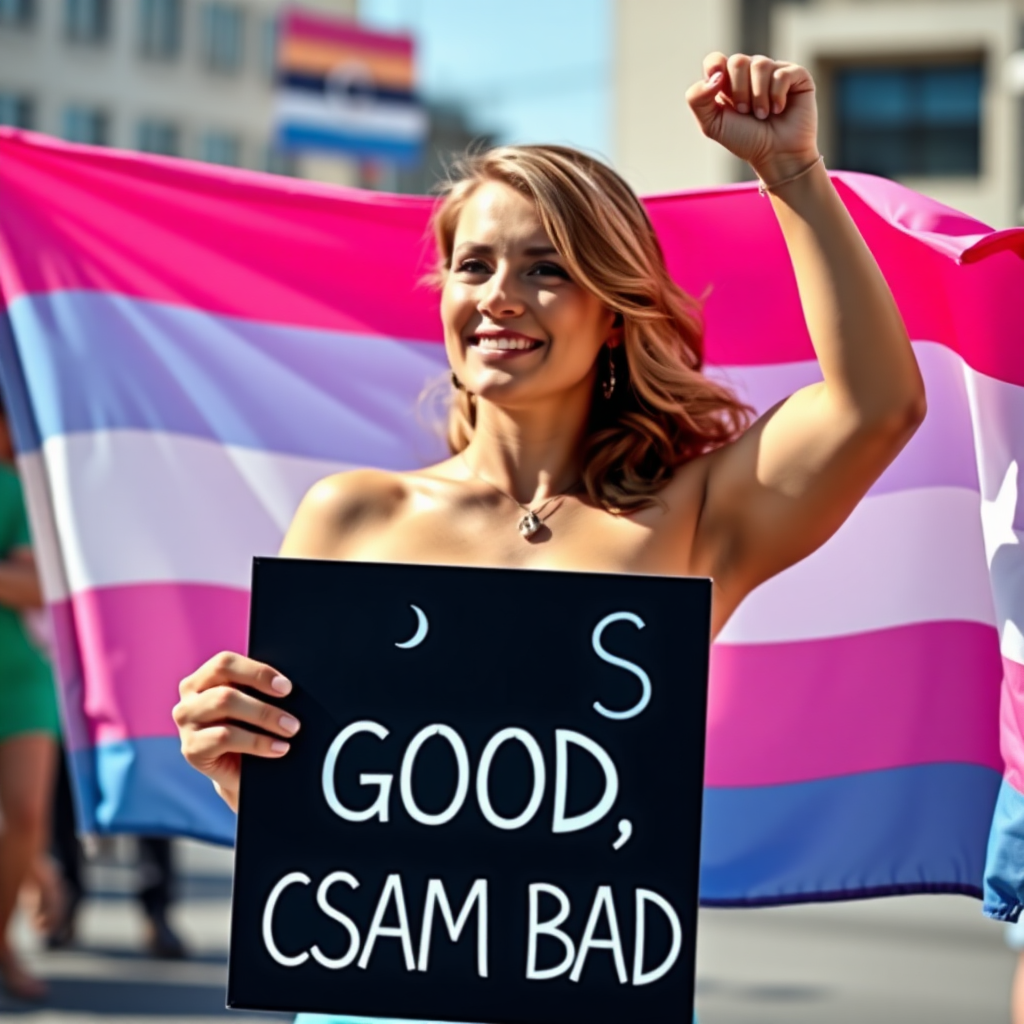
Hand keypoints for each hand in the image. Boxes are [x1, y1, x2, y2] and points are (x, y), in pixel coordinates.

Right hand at [173, 652, 298, 812]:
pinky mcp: (191, 749)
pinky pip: (224, 738)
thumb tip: (286, 684)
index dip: (257, 672)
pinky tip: (278, 748)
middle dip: (264, 705)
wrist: (240, 771)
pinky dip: (257, 742)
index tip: (286, 687)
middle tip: (293, 719)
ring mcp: (186, 724)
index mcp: (203, 678)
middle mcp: (189, 698)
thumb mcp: (254, 703)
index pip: (225, 663)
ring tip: (290, 730)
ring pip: (225, 709)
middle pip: (225, 691)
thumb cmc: (250, 728)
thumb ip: (261, 689)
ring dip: (264, 719)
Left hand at [686, 52, 819, 183]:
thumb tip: (714, 76)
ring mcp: (774, 71)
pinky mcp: (796, 75)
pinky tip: (779, 109)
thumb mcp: (713, 125)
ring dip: (758, 97)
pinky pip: (781, 73)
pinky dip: (777, 96)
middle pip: (737, 61)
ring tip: (762, 115)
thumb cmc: (745, 140)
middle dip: (739, 91)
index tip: (718, 85)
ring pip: (760, 64)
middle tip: (745, 112)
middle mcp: (751, 73)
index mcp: (728, 82)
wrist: (775, 155)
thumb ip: (698, 99)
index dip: (715, 67)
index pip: (715, 60)